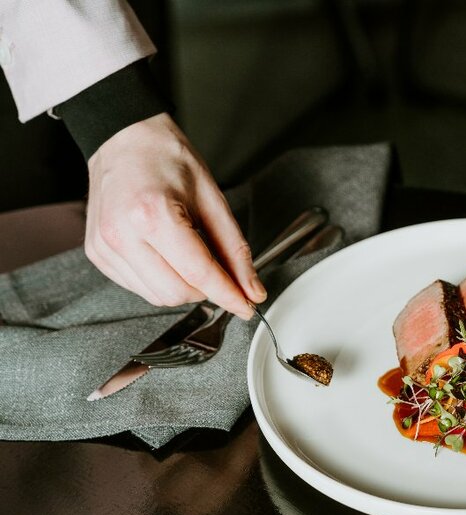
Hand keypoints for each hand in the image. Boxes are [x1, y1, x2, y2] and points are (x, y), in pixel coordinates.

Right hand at [84, 113, 265, 319]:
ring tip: (188, 253)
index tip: (247, 306)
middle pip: (176, 293)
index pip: (199, 273)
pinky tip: (166, 254)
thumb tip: (251, 290)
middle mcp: (122, 234)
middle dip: (205, 290)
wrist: (125, 139)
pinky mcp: (97, 253)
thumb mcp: (213, 200)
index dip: (228, 295)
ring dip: (183, 287)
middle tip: (218, 269)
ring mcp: (105, 246)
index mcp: (153, 215)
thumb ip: (235, 250)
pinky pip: (138, 287)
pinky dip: (161, 279)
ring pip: (157, 296)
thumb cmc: (167, 160)